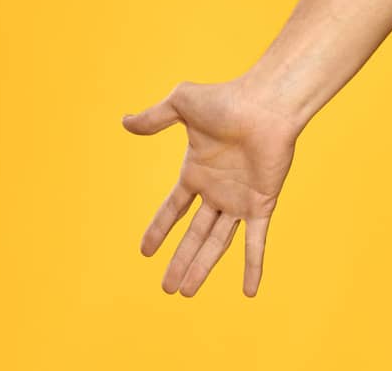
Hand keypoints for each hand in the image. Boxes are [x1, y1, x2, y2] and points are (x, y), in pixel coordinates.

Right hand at [121, 77, 300, 296]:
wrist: (267, 103)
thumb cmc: (228, 98)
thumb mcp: (182, 104)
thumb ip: (154, 117)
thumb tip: (124, 122)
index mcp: (198, 171)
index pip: (173, 208)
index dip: (159, 229)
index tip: (145, 252)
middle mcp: (218, 190)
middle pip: (194, 234)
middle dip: (180, 261)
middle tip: (167, 289)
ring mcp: (240, 199)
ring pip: (217, 243)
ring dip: (202, 268)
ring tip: (185, 292)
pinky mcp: (261, 204)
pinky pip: (255, 241)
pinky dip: (253, 265)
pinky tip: (250, 291)